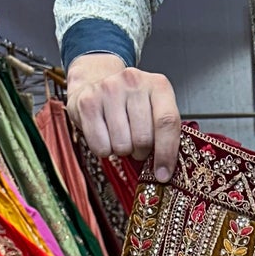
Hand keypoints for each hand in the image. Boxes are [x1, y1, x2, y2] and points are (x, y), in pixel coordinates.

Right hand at [66, 54, 182, 182]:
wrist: (94, 81)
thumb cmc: (129, 102)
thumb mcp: (154, 109)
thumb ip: (165, 133)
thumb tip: (165, 170)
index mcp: (158, 85)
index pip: (167, 122)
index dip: (166, 153)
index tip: (163, 175)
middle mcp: (133, 82)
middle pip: (143, 139)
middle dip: (141, 152)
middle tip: (137, 145)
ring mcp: (108, 90)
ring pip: (122, 145)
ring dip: (123, 150)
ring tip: (121, 136)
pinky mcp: (87, 103)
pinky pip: (100, 146)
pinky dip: (104, 149)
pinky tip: (106, 135)